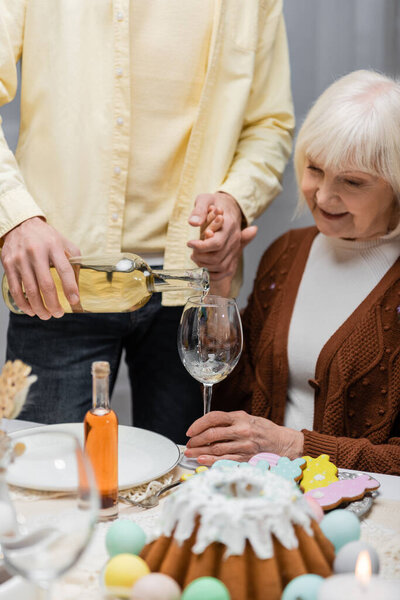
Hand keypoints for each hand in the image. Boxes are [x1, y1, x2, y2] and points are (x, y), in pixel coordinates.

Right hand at [1, 217, 80, 318]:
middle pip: (46, 285)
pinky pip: (15, 289)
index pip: (64, 270)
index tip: (75, 301)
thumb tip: (79, 282)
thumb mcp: (63, 241)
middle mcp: (36, 252)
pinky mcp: (8, 265)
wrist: (20, 224)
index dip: (70, 287)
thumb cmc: (46, 237)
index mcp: (53, 246)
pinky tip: (31, 310)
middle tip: (59, 314)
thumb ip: (74, 259)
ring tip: (46, 315)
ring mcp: (20, 259)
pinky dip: (23, 304)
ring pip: (30, 290)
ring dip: (39, 308)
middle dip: (54, 304)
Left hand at [185, 410, 303, 464]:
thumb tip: (207, 426)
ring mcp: (244, 445)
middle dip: (196, 440)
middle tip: (189, 443)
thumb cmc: (264, 430)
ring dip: (199, 451)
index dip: (198, 424)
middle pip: (211, 434)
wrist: (283, 443)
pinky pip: (224, 460)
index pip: (213, 418)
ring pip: (215, 449)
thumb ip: (229, 421)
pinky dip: (211, 461)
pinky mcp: (246, 458)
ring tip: (191, 453)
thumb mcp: (247, 418)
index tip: (190, 430)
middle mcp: (241, 430)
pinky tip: (202, 460)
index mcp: (240, 417)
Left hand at [188, 192, 256, 284]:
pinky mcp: (234, 258)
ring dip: (204, 265)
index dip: (201, 247)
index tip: (189, 243)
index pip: (216, 243)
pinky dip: (212, 273)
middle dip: (200, 257)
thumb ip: (199, 210)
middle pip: (217, 258)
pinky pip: (225, 273)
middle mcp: (235, 240)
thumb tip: (193, 223)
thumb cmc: (214, 204)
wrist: (228, 208)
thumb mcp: (205, 200)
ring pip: (221, 266)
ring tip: (195, 256)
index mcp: (230, 225)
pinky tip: (203, 265)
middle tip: (192, 250)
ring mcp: (236, 250)